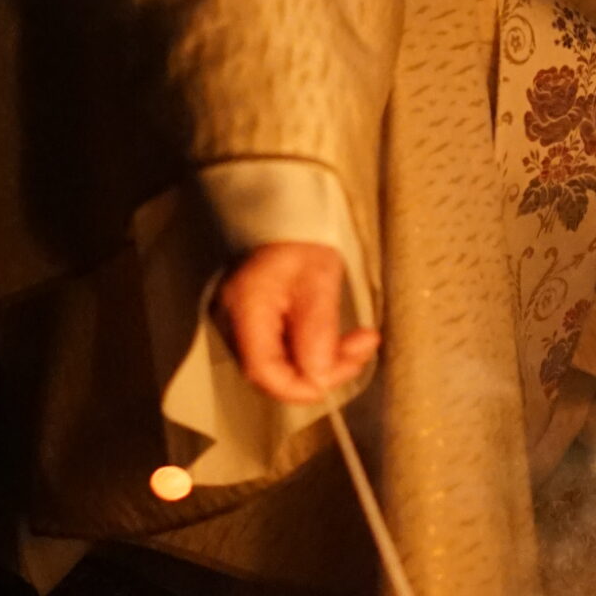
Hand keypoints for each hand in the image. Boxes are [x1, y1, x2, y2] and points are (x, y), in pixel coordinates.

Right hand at [210, 242, 379, 402]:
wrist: (283, 209)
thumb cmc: (300, 237)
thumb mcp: (319, 279)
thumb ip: (318, 331)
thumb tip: (320, 379)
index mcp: (244, 309)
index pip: (265, 371)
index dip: (302, 386)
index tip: (346, 370)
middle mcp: (232, 322)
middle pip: (274, 371)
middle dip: (323, 369)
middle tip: (363, 347)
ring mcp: (239, 323)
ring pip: (281, 362)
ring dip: (323, 360)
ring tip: (361, 341)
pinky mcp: (253, 322)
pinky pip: (281, 349)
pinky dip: (312, 349)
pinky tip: (338, 338)